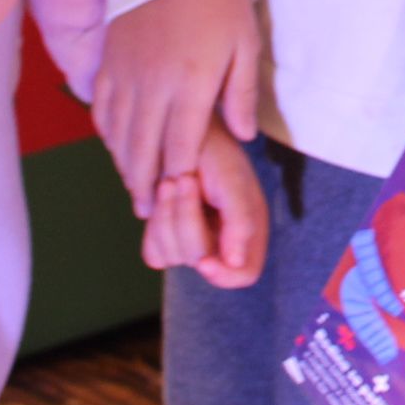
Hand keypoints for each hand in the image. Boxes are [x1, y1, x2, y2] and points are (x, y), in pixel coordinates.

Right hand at [94, 0, 260, 206]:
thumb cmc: (220, 0)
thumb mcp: (246, 44)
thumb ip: (241, 95)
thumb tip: (243, 137)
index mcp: (190, 83)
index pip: (181, 147)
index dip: (179, 179)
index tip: (181, 202)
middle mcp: (152, 85)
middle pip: (143, 149)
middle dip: (146, 185)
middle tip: (149, 212)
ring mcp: (125, 74)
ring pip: (118, 134)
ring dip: (124, 165)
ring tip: (133, 189)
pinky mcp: (109, 61)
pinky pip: (102, 109)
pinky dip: (108, 134)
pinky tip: (116, 147)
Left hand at [142, 119, 267, 286]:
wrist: (176, 129)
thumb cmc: (213, 149)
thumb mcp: (233, 180)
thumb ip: (240, 221)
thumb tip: (238, 263)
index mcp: (249, 228)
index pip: (244, 273)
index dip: (224, 275)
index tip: (204, 261)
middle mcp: (223, 240)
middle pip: (201, 260)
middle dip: (186, 220)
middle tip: (183, 179)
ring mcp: (193, 240)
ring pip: (173, 256)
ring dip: (167, 215)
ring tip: (171, 179)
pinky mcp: (167, 239)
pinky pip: (155, 253)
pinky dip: (154, 226)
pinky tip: (161, 194)